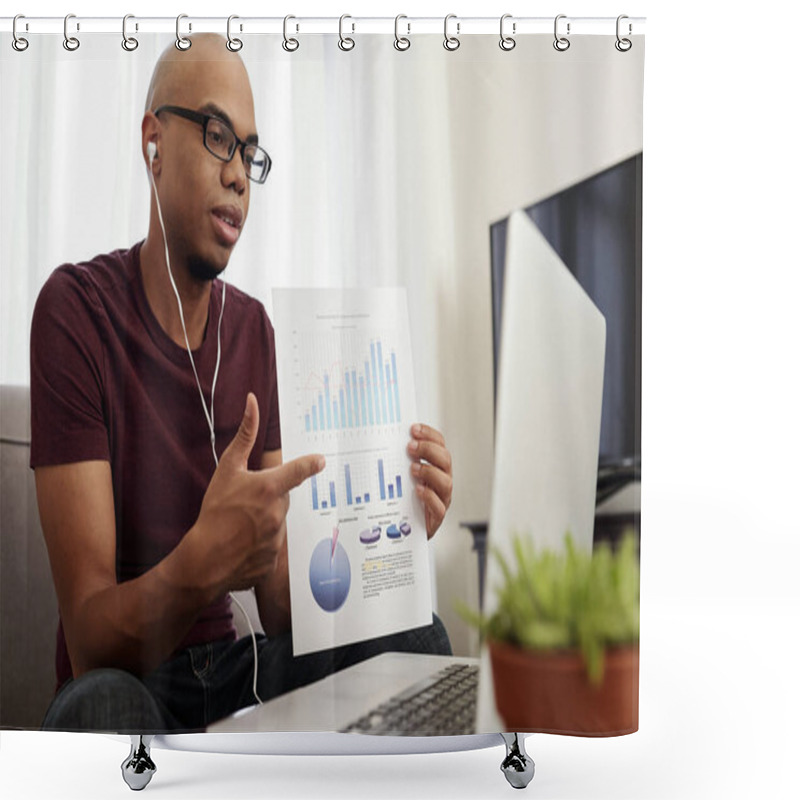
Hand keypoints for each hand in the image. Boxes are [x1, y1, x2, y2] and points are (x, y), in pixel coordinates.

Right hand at [197, 393, 324, 591]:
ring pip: (277, 523)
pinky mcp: (274, 560)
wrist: (204, 560)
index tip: (321, 460)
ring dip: (264, 521)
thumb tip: (253, 402)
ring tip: (240, 527)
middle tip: (245, 505)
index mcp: (269, 487)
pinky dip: (259, 544)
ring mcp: (278, 538)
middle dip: (269, 498)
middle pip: (282, 499)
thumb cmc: (214, 512)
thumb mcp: (227, 469)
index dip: (311, 464)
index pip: (299, 471)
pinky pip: (271, 546)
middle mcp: (278, 512)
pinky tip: (242, 545)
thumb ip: (244, 435)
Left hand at [407, 423, 452, 539]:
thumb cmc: (402, 500)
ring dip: (429, 471)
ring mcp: (441, 499)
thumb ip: (397, 460)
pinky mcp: (436, 518)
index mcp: (435, 467)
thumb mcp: (400, 476)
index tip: (413, 429)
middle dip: (429, 450)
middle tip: (410, 447)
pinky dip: (429, 496)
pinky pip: (439, 507)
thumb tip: (381, 441)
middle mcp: (441, 481)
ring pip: (445, 482)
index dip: (429, 435)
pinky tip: (417, 490)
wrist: (404, 531)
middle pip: (445, 460)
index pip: (439, 445)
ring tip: (413, 469)